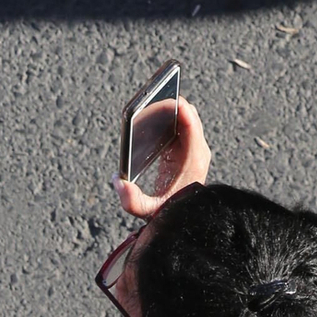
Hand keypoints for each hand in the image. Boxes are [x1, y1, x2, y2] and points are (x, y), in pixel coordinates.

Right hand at [115, 94, 211, 218]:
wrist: (186, 219)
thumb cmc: (171, 213)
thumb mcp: (150, 212)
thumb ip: (133, 201)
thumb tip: (118, 181)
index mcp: (194, 158)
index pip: (191, 123)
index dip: (178, 107)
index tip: (163, 98)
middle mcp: (198, 150)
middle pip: (188, 115)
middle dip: (168, 106)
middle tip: (146, 103)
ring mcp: (194, 148)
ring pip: (185, 117)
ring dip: (168, 111)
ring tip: (146, 109)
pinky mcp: (186, 149)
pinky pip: (180, 125)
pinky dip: (167, 119)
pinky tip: (149, 122)